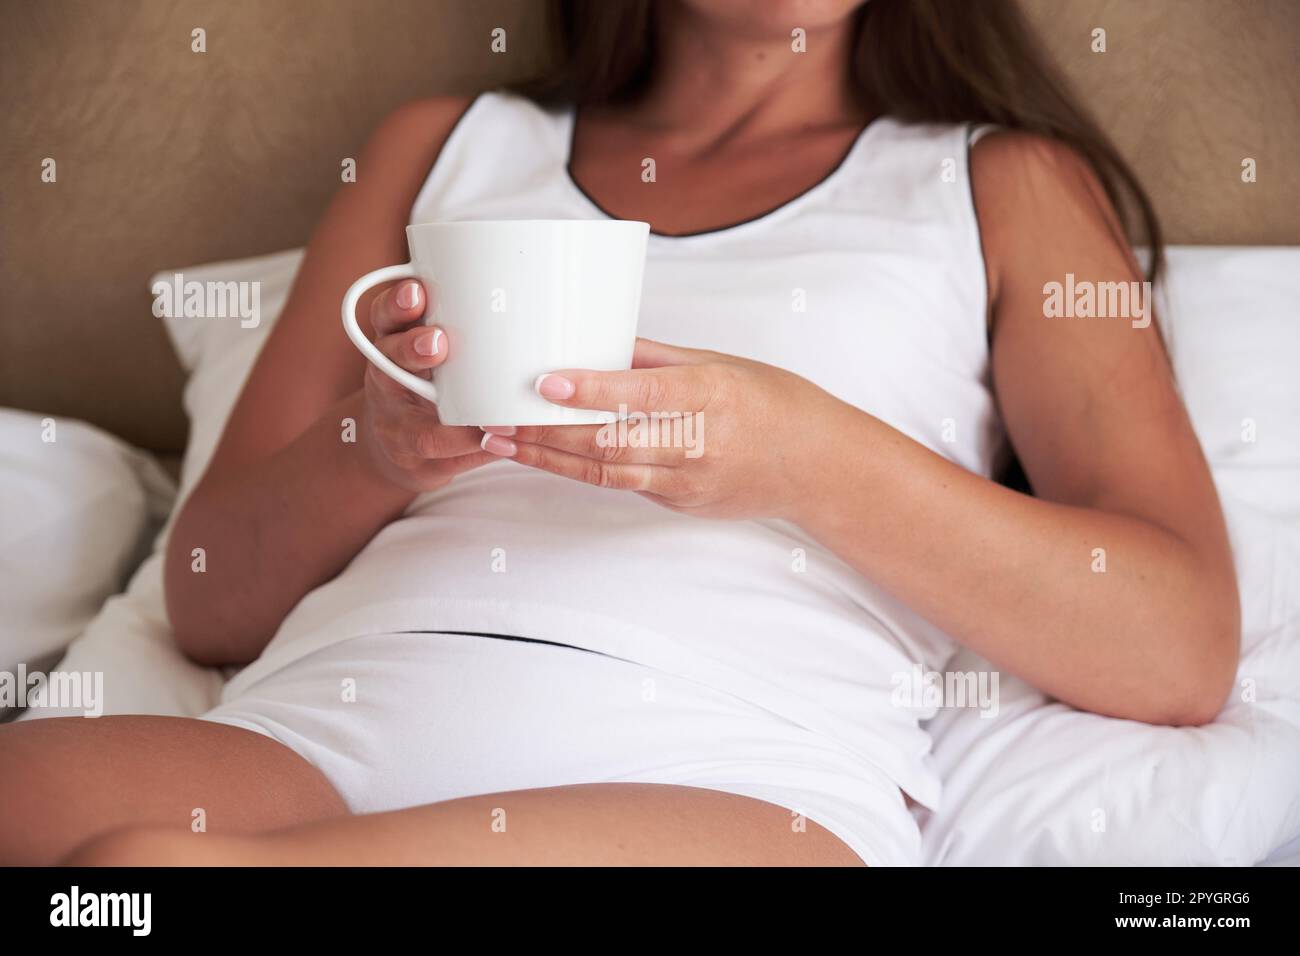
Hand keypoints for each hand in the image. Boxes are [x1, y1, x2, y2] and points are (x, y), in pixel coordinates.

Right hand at [360, 279, 494, 491]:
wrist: (398, 448)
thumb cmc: (430, 384)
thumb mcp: (434, 349)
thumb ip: (464, 325)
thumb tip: (536, 298)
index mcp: (395, 342)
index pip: (386, 316)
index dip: (397, 303)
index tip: (417, 290)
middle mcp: (388, 379)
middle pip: (389, 359)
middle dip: (412, 348)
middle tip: (438, 342)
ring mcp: (397, 423)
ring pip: (415, 420)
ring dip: (446, 417)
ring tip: (482, 415)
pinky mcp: (415, 460)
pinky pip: (442, 457)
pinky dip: (468, 449)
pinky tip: (492, 441)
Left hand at [479, 339, 843, 519]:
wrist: (817, 467)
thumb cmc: (772, 403)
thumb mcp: (719, 363)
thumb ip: (654, 357)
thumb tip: (595, 337)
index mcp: (711, 395)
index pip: (642, 394)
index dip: (590, 391)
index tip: (544, 382)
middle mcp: (697, 442)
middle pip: (611, 442)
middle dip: (547, 432)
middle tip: (495, 417)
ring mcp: (688, 481)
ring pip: (606, 473)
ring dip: (547, 458)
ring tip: (500, 442)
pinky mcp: (680, 505)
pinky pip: (622, 486)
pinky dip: (578, 471)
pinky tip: (542, 458)